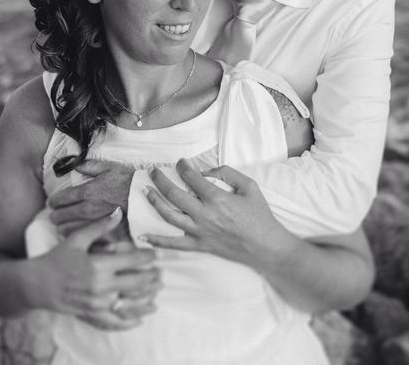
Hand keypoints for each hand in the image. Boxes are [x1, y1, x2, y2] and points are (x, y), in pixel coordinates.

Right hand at [28, 208, 161, 329]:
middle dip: (152, 277)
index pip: (132, 261)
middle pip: (137, 283)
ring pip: (131, 303)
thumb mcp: (77, 239)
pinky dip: (130, 322)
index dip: (148, 257)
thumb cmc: (57, 259)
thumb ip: (99, 227)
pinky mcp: (92, 315)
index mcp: (98, 265)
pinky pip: (116, 322)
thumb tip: (118, 211)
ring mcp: (97, 303)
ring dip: (147, 297)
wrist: (37, 285)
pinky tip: (142, 318)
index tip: (156, 254)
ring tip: (157, 290)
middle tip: (161, 272)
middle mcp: (100, 286)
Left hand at [49, 160, 135, 235]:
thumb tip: (76, 164)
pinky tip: (73, 235)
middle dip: (54, 216)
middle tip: (53, 216)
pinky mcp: (101, 231)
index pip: (61, 198)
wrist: (143, 197)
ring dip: (61, 227)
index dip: (53, 201)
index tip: (51, 203)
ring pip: (68, 228)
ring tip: (59, 227)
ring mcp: (93, 221)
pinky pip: (83, 236)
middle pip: (61, 216)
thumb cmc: (127, 181)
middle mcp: (87, 208)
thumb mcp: (109, 167)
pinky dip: (75, 236)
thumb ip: (89, 166)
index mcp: (86, 191)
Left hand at [141, 160, 296, 268]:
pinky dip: (157, 240)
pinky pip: (174, 244)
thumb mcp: (250, 186)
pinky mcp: (200, 246)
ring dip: (154, 201)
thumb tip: (206, 171)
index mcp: (217, 198)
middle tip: (152, 171)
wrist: (266, 246)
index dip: (182, 167)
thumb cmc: (260, 215)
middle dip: (160, 179)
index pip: (191, 177)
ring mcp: (200, 232)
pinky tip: (143, 236)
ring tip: (145, 190)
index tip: (180, 162)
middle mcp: (204, 214)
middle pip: (173, 193)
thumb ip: (227, 173)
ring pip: (169, 215)